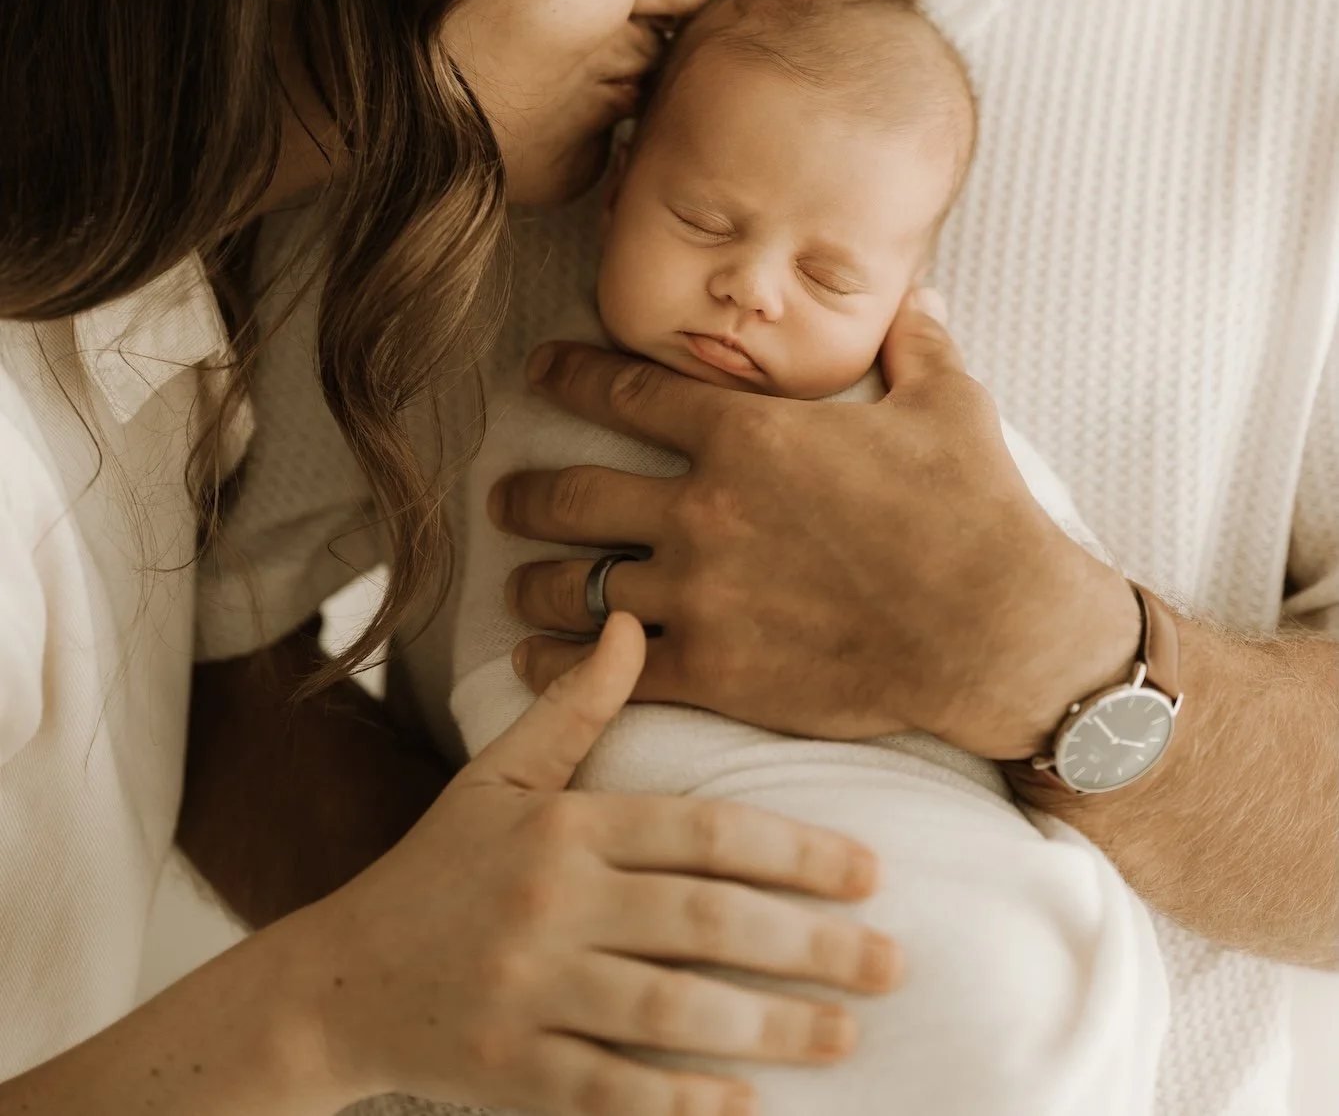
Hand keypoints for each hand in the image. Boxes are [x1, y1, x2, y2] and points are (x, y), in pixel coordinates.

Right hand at [304, 613, 898, 1114]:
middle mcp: (550, 908)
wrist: (337, 984)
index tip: (869, 870)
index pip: (697, 833)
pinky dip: (682, 1102)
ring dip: (768, 1027)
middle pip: (701, 922)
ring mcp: (530, 995)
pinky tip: (747, 1103)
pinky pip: (612, 1093)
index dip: (791, 849)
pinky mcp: (512, 1076)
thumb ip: (574, 710)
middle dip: (809, 945)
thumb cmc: (436, 870)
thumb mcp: (497, 778)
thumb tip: (627, 618)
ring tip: (849, 1035)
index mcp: (561, 831)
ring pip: (669, 1012)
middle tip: (893, 962)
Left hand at [493, 295, 1139, 754]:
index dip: (571, 376)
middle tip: (503, 496)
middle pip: (577, 495)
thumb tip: (921, 291)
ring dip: (535, 586)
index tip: (538, 371)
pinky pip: (614, 674)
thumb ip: (916, 342)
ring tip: (514, 586)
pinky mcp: (719, 672)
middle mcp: (706, 508)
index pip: (628, 392)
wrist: (997, 629)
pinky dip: (565, 671)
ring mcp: (705, 594)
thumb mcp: (949, 402)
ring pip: (581, 587)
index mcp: (749, 434)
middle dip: (527, 495)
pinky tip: (536, 668)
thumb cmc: (975, 509)